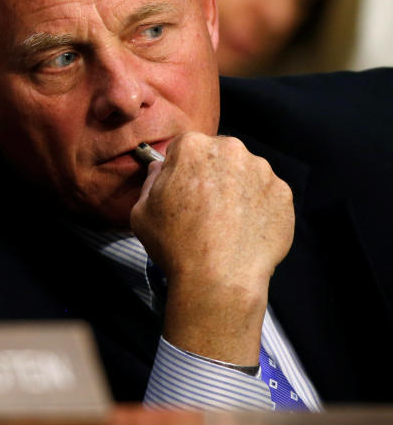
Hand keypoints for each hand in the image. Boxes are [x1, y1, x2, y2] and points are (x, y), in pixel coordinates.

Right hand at [129, 132, 293, 364]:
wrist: (219, 278)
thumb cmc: (176, 244)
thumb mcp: (141, 210)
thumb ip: (151, 180)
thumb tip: (161, 169)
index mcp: (193, 147)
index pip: (185, 146)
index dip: (180, 168)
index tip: (181, 188)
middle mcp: (232, 150)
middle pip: (218, 154)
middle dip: (211, 173)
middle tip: (204, 206)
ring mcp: (263, 171)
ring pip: (245, 172)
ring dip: (237, 187)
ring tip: (227, 220)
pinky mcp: (284, 194)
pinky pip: (267, 193)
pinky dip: (258, 206)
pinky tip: (245, 229)